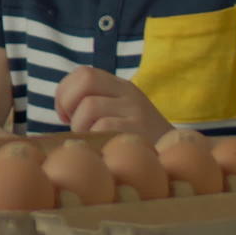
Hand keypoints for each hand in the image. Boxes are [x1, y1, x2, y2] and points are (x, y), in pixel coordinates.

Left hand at [52, 66, 172, 142]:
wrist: (175, 161)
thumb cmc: (134, 141)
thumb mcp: (118, 115)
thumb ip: (93, 105)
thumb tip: (60, 111)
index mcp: (120, 87)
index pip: (83, 72)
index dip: (65, 91)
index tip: (66, 113)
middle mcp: (129, 94)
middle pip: (85, 80)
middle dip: (67, 102)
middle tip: (72, 123)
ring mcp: (136, 112)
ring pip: (89, 106)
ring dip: (80, 126)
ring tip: (92, 139)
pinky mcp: (139, 132)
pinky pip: (102, 127)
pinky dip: (94, 137)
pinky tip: (102, 147)